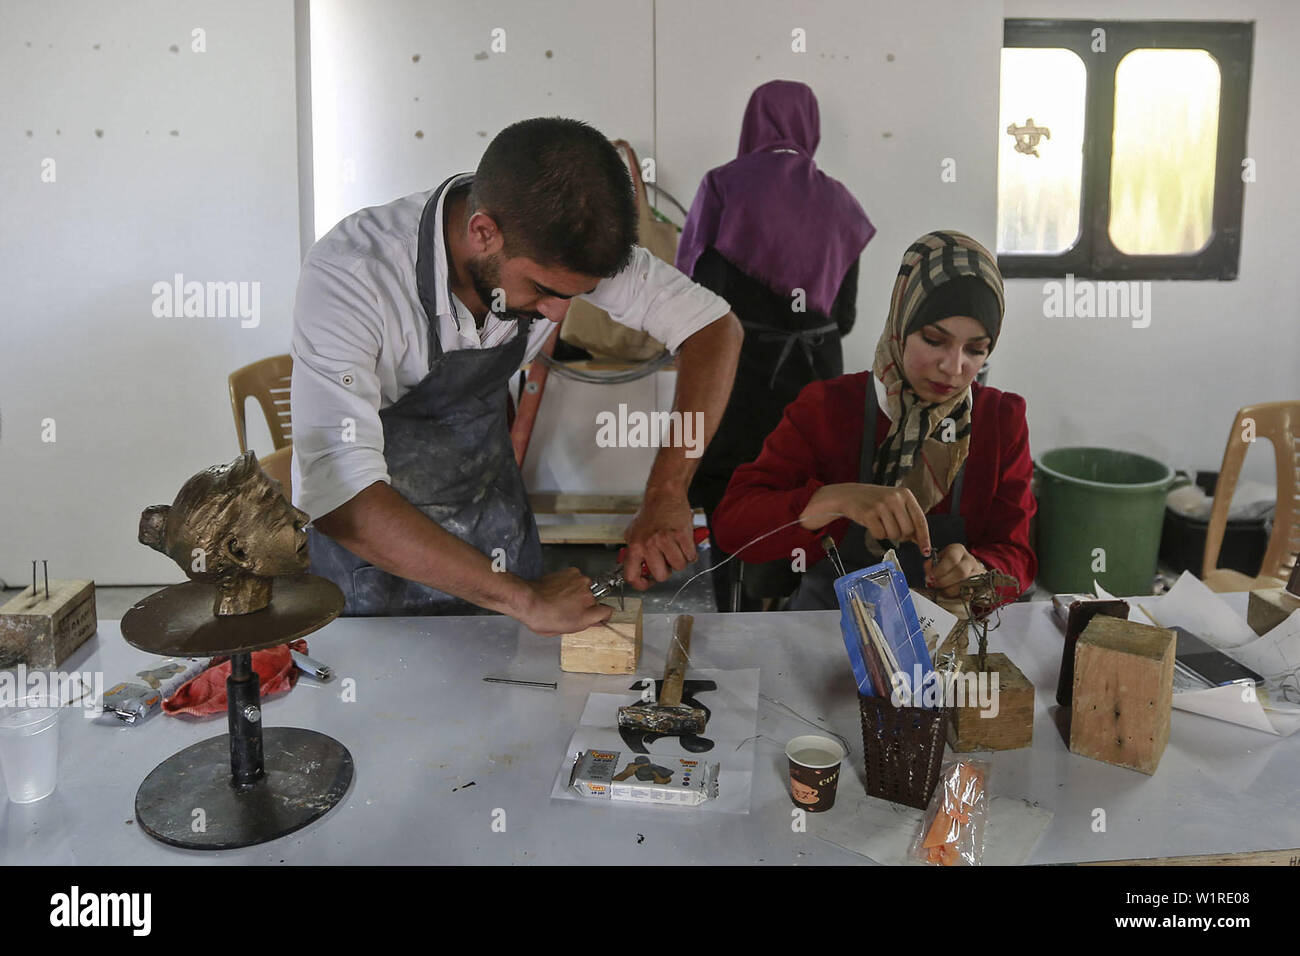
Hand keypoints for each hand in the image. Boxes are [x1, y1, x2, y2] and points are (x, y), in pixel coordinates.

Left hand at [519, 568, 611, 636]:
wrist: (528, 600)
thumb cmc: (541, 617)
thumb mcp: (566, 630)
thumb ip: (584, 624)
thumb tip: (594, 620)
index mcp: (587, 614)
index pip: (607, 612)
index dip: (602, 616)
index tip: (598, 616)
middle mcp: (587, 596)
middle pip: (594, 599)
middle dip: (584, 604)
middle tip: (570, 608)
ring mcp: (581, 582)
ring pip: (585, 588)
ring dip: (577, 592)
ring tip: (562, 598)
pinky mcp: (572, 572)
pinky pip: (576, 578)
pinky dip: (570, 583)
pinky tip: (559, 590)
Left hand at [621, 491, 697, 589]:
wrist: (664, 495)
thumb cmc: (650, 513)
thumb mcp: (633, 533)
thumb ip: (634, 552)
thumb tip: (638, 569)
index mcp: (635, 546)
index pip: (632, 576)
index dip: (641, 584)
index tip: (648, 582)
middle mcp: (649, 545)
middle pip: (661, 575)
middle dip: (666, 571)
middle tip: (666, 560)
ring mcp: (666, 540)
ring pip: (679, 566)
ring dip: (680, 560)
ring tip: (676, 548)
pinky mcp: (682, 535)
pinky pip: (690, 556)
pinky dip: (690, 553)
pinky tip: (684, 543)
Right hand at [800, 483, 932, 555]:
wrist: (850, 495)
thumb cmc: (875, 501)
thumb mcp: (895, 503)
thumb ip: (909, 518)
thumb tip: (920, 540)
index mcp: (905, 494)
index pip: (920, 520)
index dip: (924, 538)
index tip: (926, 550)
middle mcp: (894, 498)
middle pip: (908, 530)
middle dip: (902, 535)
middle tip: (892, 528)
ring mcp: (881, 505)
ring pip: (894, 534)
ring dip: (888, 534)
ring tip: (881, 523)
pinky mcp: (868, 514)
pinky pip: (880, 535)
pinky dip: (877, 534)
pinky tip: (873, 524)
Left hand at [925, 543, 984, 596]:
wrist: (966, 569)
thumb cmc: (948, 565)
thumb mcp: (938, 560)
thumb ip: (930, 565)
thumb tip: (928, 573)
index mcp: (957, 550)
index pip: (951, 559)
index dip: (939, 570)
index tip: (930, 578)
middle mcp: (969, 559)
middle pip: (961, 572)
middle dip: (945, 582)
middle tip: (936, 585)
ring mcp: (977, 572)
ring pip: (967, 583)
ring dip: (951, 590)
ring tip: (943, 590)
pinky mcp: (981, 584)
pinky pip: (971, 593)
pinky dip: (960, 596)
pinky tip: (953, 595)